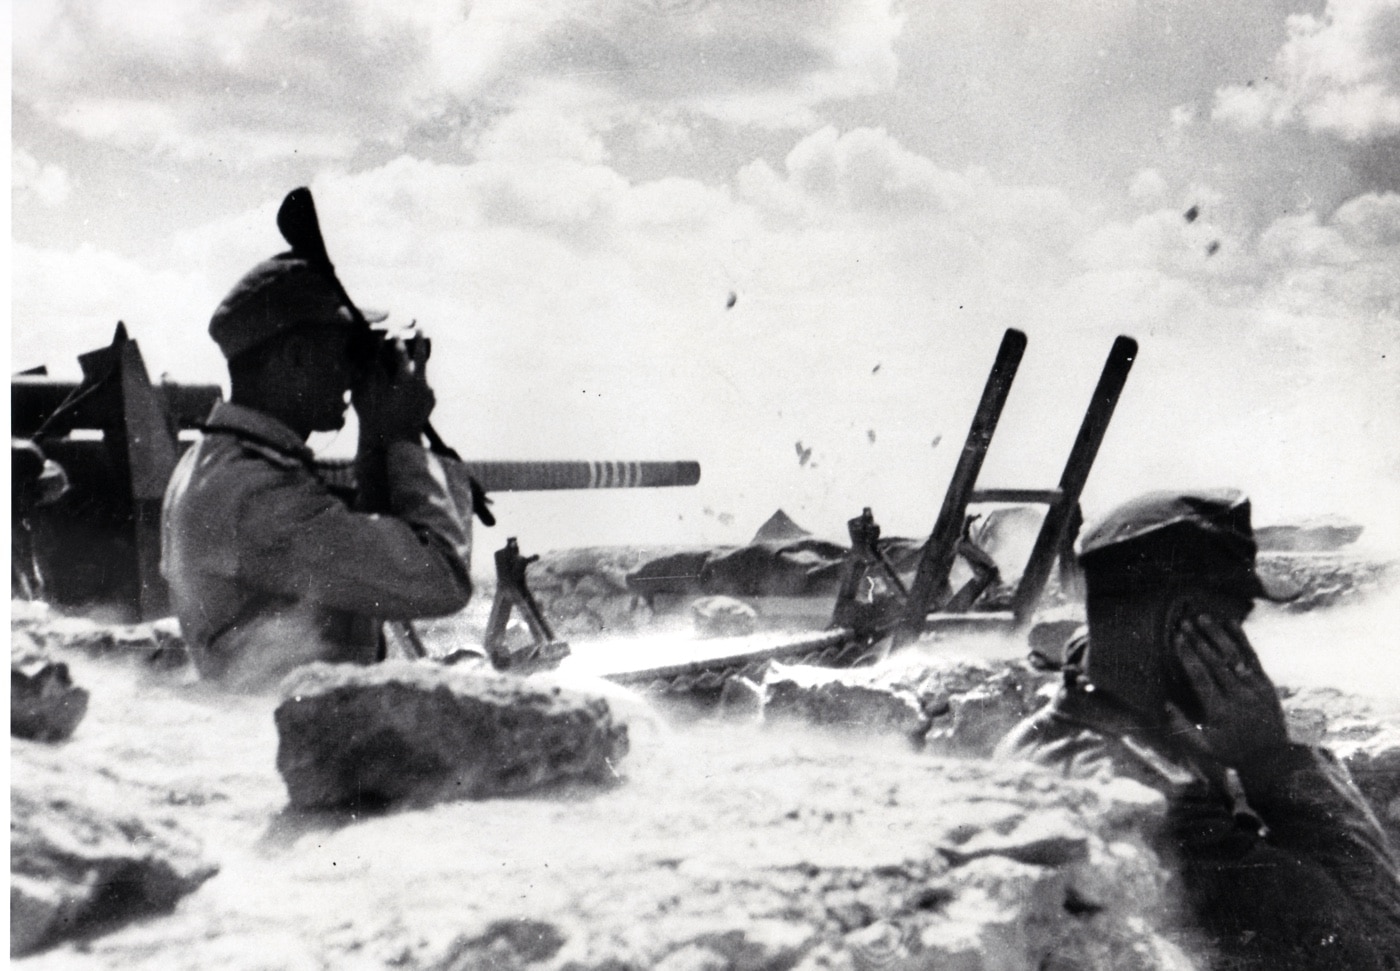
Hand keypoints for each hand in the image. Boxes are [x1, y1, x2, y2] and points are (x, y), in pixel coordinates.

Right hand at [353, 335, 435, 445]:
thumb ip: (374, 375)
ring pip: (424, 373)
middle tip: (420, 327)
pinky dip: (418, 382)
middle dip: (419, 341)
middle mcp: (421, 384)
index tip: (394, 333)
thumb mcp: (375, 396)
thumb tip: (372, 359)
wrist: (401, 442)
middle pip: (421, 357)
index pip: (401, 354)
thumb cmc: (383, 419)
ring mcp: (428, 393)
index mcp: (406, 380)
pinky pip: (425, 386)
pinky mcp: (431, 400)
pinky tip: (410, 383)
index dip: (396, 342)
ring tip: (413, 357)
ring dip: (417, 365)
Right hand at [1164, 613, 1288, 766]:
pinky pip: (1253, 657)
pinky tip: (1231, 622)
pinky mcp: (1266, 684)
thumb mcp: (1203, 746)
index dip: (1188, 656)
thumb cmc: (1231, 751)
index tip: (1177, 639)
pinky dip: (1242, 639)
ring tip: (1203, 617)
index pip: (1200, 677)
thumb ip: (1181, 726)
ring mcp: (1255, 689)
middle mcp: (1238, 696)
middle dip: (1198, 640)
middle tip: (1184, 622)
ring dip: (1217, 634)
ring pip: (1234, 656)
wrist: (1272, 758)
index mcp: (1219, 710)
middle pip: (1215, 662)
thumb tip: (1165, 702)